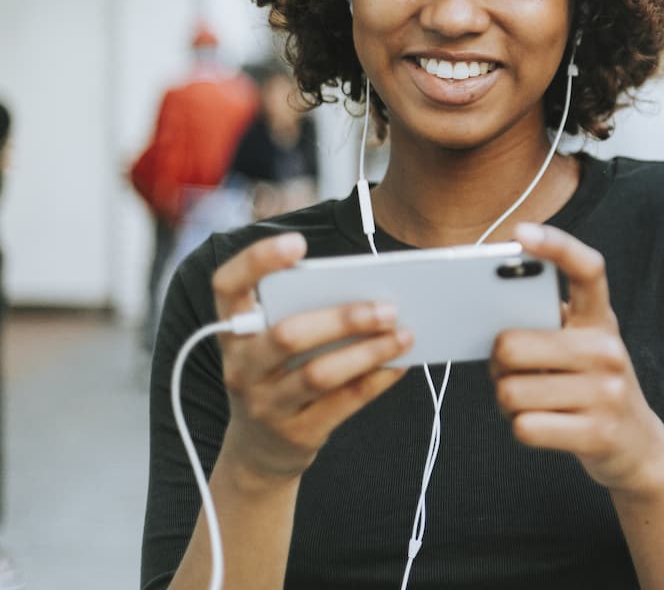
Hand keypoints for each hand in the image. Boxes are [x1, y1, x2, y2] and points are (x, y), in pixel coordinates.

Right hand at [210, 233, 412, 483]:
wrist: (259, 452)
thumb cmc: (279, 375)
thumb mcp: (271, 344)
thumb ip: (303, 313)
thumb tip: (370, 288)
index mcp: (233, 331)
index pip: (227, 286)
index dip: (255, 261)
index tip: (297, 242)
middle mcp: (241, 367)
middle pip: (288, 335)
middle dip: (343, 318)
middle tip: (388, 307)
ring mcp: (264, 404)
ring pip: (318, 373)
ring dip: (368, 351)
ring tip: (404, 334)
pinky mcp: (295, 434)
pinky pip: (342, 403)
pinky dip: (376, 380)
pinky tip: (400, 364)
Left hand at [490, 223, 663, 495]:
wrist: (636, 445)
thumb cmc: (591, 386)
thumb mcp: (583, 347)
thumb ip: (549, 325)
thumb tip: (490, 311)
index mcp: (601, 319)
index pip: (587, 269)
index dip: (556, 246)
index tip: (521, 233)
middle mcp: (608, 350)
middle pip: (512, 345)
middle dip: (498, 363)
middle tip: (510, 370)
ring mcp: (606, 393)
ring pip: (510, 392)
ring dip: (507, 401)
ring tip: (530, 400)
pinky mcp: (596, 433)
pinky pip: (525, 427)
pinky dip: (521, 428)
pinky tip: (542, 424)